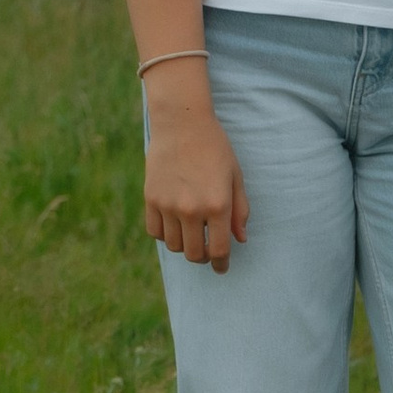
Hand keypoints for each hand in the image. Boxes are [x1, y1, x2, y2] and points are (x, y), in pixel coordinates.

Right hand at [142, 84, 248, 271]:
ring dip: (184, 246)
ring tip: (192, 235)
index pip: (219, 249)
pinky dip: (165, 235)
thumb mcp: (235, 177)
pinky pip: (155, 232)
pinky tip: (175, 225)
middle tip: (208, 252)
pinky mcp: (151, 199)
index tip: (222, 268)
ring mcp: (168, 206)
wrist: (182, 124)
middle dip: (203, 257)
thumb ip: (240, 210)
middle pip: (194, 254)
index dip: (221, 264)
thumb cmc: (215, 148)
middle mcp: (192, 210)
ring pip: (174, 246)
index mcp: (218, 205)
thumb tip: (241, 239)